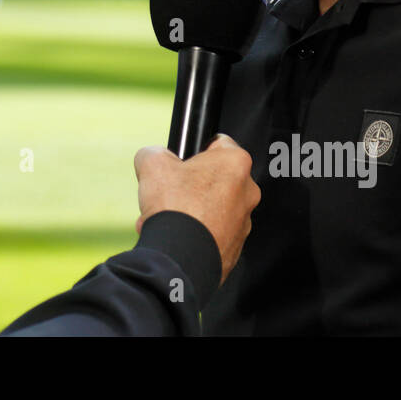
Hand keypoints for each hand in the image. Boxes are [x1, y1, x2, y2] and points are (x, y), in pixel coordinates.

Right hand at [134, 133, 259, 286]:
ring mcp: (243, 223)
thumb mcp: (152, 162)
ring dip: (189, 212)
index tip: (181, 162)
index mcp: (235, 163)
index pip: (218, 143)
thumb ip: (155, 152)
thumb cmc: (175, 207)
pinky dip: (193, 234)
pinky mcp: (234, 248)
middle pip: (213, 180)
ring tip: (165, 219)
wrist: (180, 255)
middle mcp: (247, 192)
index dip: (195, 151)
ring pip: (211, 209)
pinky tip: (174, 236)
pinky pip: (211, 234)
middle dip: (189, 186)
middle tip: (169, 194)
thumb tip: (154, 157)